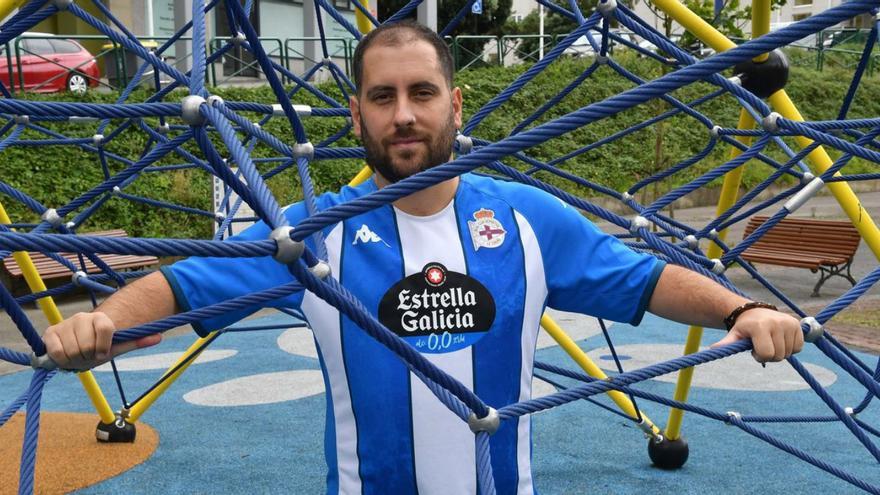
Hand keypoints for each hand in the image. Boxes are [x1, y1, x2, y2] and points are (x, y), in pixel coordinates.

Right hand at [43, 312, 160, 370]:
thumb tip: (159, 336)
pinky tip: (65, 356)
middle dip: (89, 356)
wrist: (74, 350)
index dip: (105, 346)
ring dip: (76, 359)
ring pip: (73, 350)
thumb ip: (135, 341)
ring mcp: (65, 324)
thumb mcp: (117, 347)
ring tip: (77, 355)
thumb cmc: (97, 348)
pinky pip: (58, 353)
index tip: (103, 352)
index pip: (107, 329)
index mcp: (100, 317)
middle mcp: (82, 317)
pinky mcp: (50, 333)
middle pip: (89, 344)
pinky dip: (62, 360)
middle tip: (88, 355)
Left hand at [710, 308, 803, 362]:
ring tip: (770, 341)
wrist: (755, 312)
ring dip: (780, 352)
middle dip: (769, 355)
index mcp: (760, 326)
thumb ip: (726, 343)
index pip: (766, 354)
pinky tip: (780, 340)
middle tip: (762, 345)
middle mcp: (777, 323)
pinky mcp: (797, 324)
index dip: (759, 356)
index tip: (753, 350)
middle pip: (779, 356)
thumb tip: (712, 349)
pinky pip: (798, 347)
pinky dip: (790, 348)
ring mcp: (789, 323)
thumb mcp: (734, 335)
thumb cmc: (744, 327)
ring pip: (789, 353)